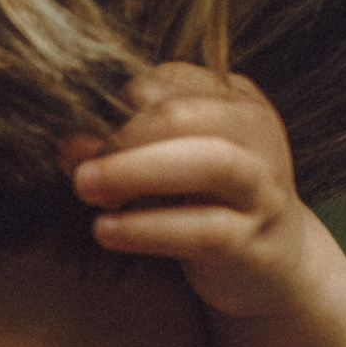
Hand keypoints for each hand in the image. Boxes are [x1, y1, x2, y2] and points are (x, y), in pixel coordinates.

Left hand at [63, 63, 310, 319]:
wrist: (276, 264)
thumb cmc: (208, 201)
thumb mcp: (168, 162)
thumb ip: (122, 146)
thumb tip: (70, 144)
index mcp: (237, 102)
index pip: (167, 83)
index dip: (112, 107)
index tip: (75, 139)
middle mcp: (258, 137)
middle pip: (186, 115)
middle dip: (122, 136)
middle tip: (77, 165)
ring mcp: (264, 190)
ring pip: (210, 163)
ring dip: (135, 171)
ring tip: (84, 186)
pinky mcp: (257, 243)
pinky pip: (205, 230)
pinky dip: (148, 228)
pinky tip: (107, 230)